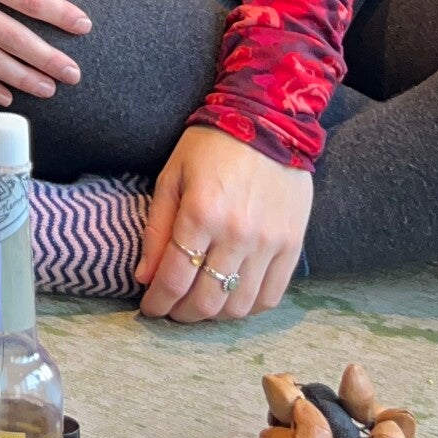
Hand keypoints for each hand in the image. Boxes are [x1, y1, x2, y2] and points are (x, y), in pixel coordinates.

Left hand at [135, 125, 311, 322]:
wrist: (267, 122)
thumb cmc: (210, 146)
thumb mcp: (171, 176)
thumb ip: (156, 228)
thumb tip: (145, 277)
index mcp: (200, 213)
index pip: (174, 278)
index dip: (158, 301)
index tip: (150, 307)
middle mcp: (236, 233)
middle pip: (206, 300)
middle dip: (182, 314)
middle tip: (172, 309)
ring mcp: (268, 243)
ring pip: (238, 305)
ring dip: (214, 315)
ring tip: (200, 305)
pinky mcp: (292, 245)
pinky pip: (271, 296)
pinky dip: (248, 307)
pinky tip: (232, 298)